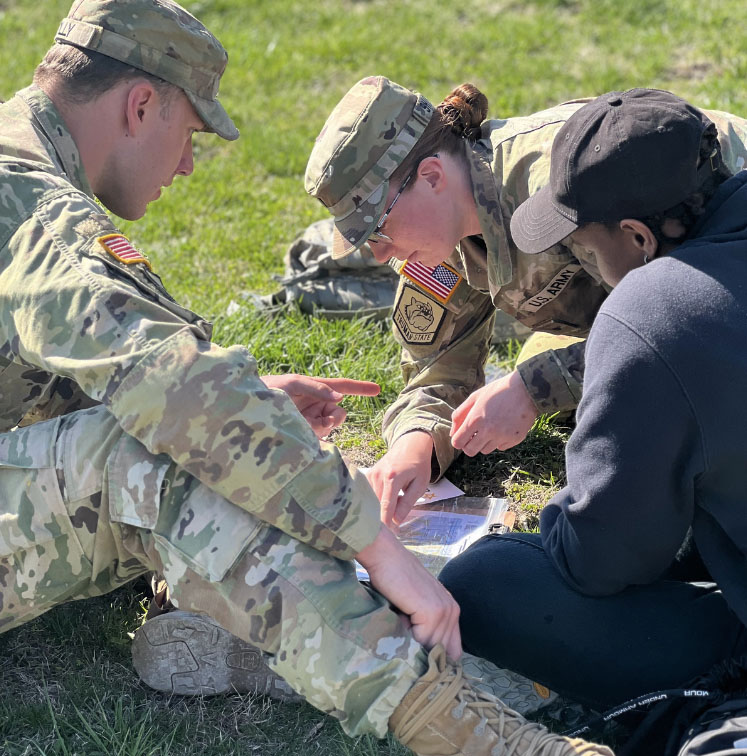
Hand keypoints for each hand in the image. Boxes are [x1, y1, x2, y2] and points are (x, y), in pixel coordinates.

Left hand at [262, 374, 379, 437]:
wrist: (246, 408)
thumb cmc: (268, 389)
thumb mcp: (292, 383)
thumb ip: (316, 388)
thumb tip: (339, 398)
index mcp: (316, 389)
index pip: (343, 387)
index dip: (360, 389)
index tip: (378, 389)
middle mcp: (315, 405)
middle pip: (339, 412)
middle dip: (335, 417)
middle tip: (324, 419)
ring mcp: (309, 420)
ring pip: (329, 426)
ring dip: (322, 426)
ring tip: (304, 424)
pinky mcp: (303, 434)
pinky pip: (318, 436)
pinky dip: (314, 435)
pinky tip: (300, 432)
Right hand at [357, 525, 461, 659]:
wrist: (385, 556)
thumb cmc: (393, 579)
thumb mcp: (414, 605)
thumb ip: (423, 626)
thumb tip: (418, 658)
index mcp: (451, 609)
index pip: (452, 649)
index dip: (434, 657)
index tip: (417, 658)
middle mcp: (453, 611)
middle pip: (443, 651)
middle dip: (423, 654)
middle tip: (404, 642)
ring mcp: (444, 611)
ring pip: (431, 648)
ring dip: (413, 645)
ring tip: (399, 624)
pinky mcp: (432, 612)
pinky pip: (421, 640)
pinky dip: (407, 637)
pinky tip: (399, 619)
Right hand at [368, 432, 433, 528]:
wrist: (410, 444)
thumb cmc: (418, 465)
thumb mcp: (420, 485)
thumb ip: (407, 503)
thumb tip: (396, 520)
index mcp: (392, 478)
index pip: (385, 506)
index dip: (384, 522)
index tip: (384, 537)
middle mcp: (378, 476)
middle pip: (375, 505)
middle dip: (381, 517)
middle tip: (391, 527)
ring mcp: (370, 474)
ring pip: (370, 500)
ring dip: (378, 509)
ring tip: (392, 508)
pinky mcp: (368, 475)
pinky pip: (368, 494)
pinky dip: (374, 501)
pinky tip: (384, 502)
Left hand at [450, 369, 537, 454]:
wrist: (526, 389)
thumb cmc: (498, 391)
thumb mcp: (475, 397)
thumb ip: (460, 415)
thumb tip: (452, 433)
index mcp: (475, 419)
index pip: (458, 443)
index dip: (458, 440)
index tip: (462, 435)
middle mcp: (488, 431)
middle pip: (470, 451)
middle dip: (469, 444)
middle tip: (475, 434)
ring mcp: (502, 436)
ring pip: (486, 450)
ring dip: (485, 442)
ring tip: (492, 426)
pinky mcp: (514, 440)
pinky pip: (501, 447)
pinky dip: (500, 440)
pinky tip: (504, 426)